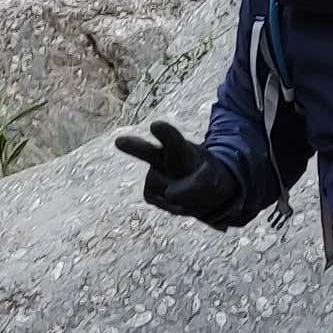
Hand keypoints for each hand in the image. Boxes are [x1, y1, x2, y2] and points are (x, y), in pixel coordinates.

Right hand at [118, 122, 237, 222]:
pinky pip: (163, 202)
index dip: (164, 132)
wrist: (204, 191)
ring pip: (166, 189)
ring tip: (190, 190)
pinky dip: (177, 206)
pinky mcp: (150, 194)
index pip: (172, 138)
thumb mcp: (214, 179)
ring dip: (183, 194)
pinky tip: (180, 200)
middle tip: (119, 142)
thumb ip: (197, 185)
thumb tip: (168, 196)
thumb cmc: (208, 177)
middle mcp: (162, 157)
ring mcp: (153, 176)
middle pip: (146, 151)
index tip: (155, 126)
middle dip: (133, 147)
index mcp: (179, 147)